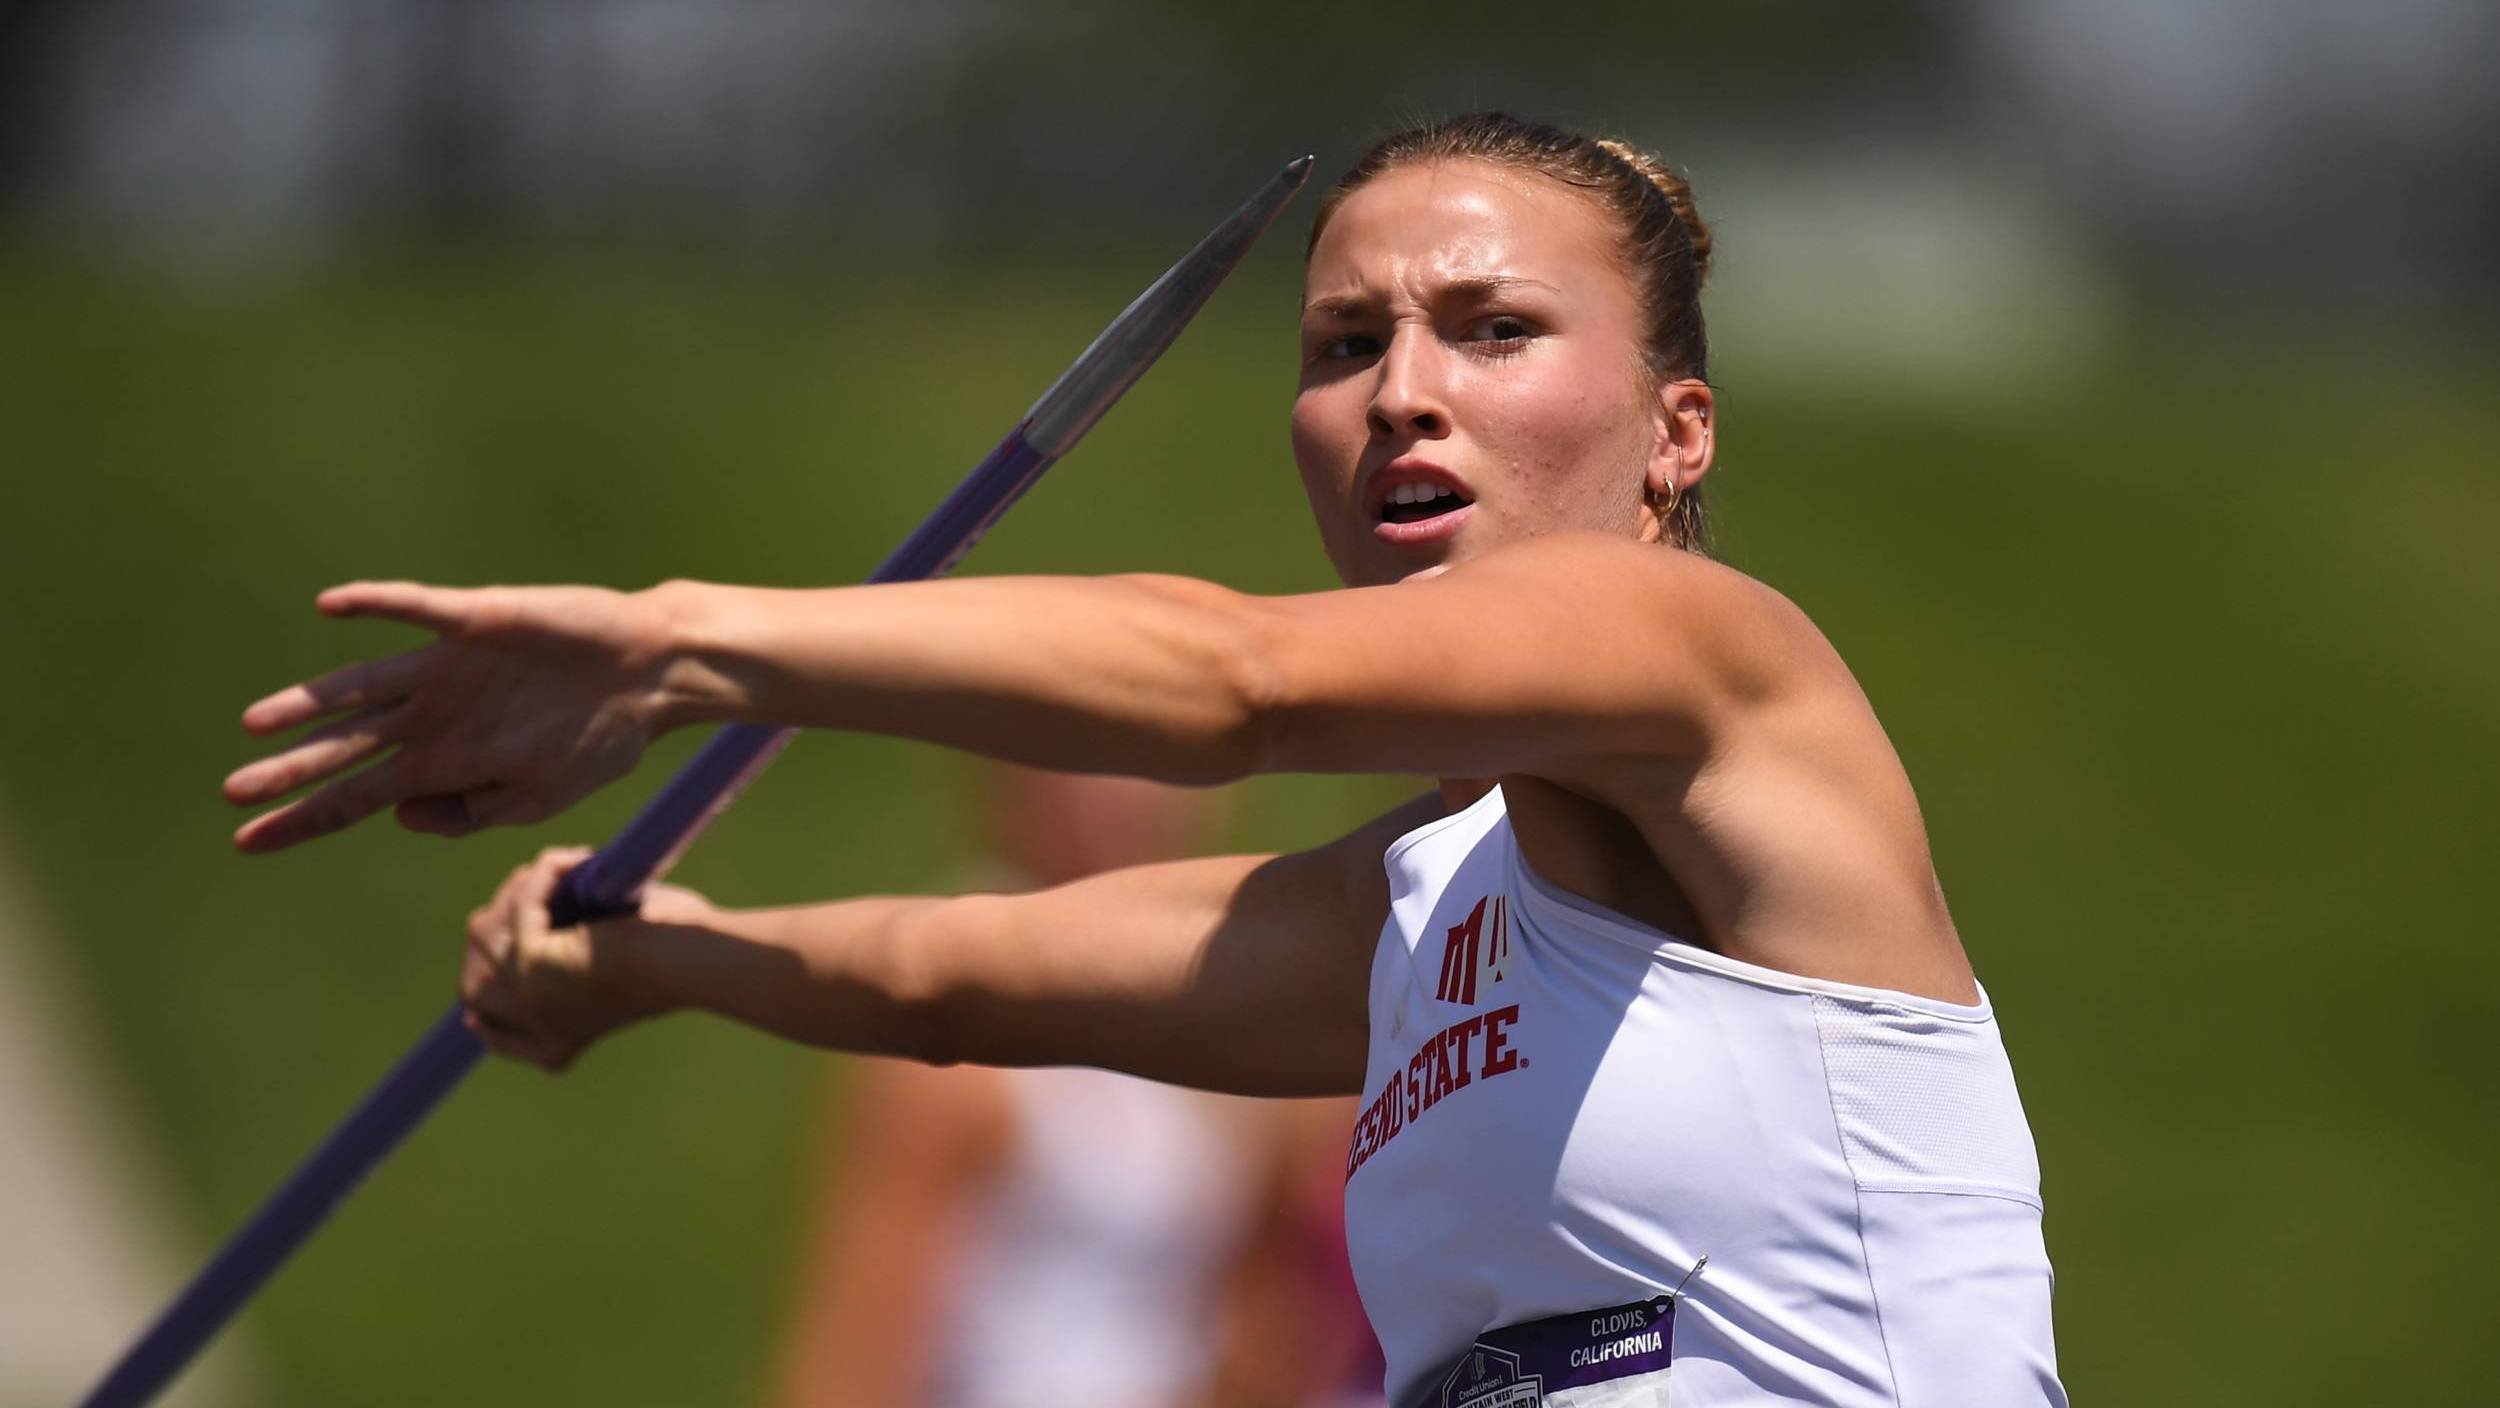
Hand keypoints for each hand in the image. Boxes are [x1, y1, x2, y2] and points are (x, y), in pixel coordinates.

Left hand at [224, 581, 688, 853]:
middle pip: (346, 749)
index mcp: (445, 762)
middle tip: (232, 792)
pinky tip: (331, 607)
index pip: (357, 797)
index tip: (245, 842)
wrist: (651, 676)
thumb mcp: (537, 800)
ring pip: (361, 688)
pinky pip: (414, 612)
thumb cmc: (600, 740)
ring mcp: (448, 669)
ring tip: (255, 724)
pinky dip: (374, 606)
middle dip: (289, 774)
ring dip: (309, 705)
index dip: (302, 820)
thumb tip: (398, 816)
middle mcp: (433, 715)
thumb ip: (469, 813)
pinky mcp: (475, 622)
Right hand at [461, 846, 707, 1069]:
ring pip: (486, 932)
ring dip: (523, 888)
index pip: (501, 1036)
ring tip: (567, 865)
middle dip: (496, 924)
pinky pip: (519, 905)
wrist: (697, 961)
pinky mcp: (532, 963)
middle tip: (533, 883)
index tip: (475, 1006)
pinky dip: (543, 875)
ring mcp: (530, 999)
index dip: (484, 1016)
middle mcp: (542, 1030)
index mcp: (560, 1043)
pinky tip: (577, 860)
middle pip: (476, 981)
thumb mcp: (621, 961)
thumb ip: (581, 948)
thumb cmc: (681, 953)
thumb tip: (561, 903)